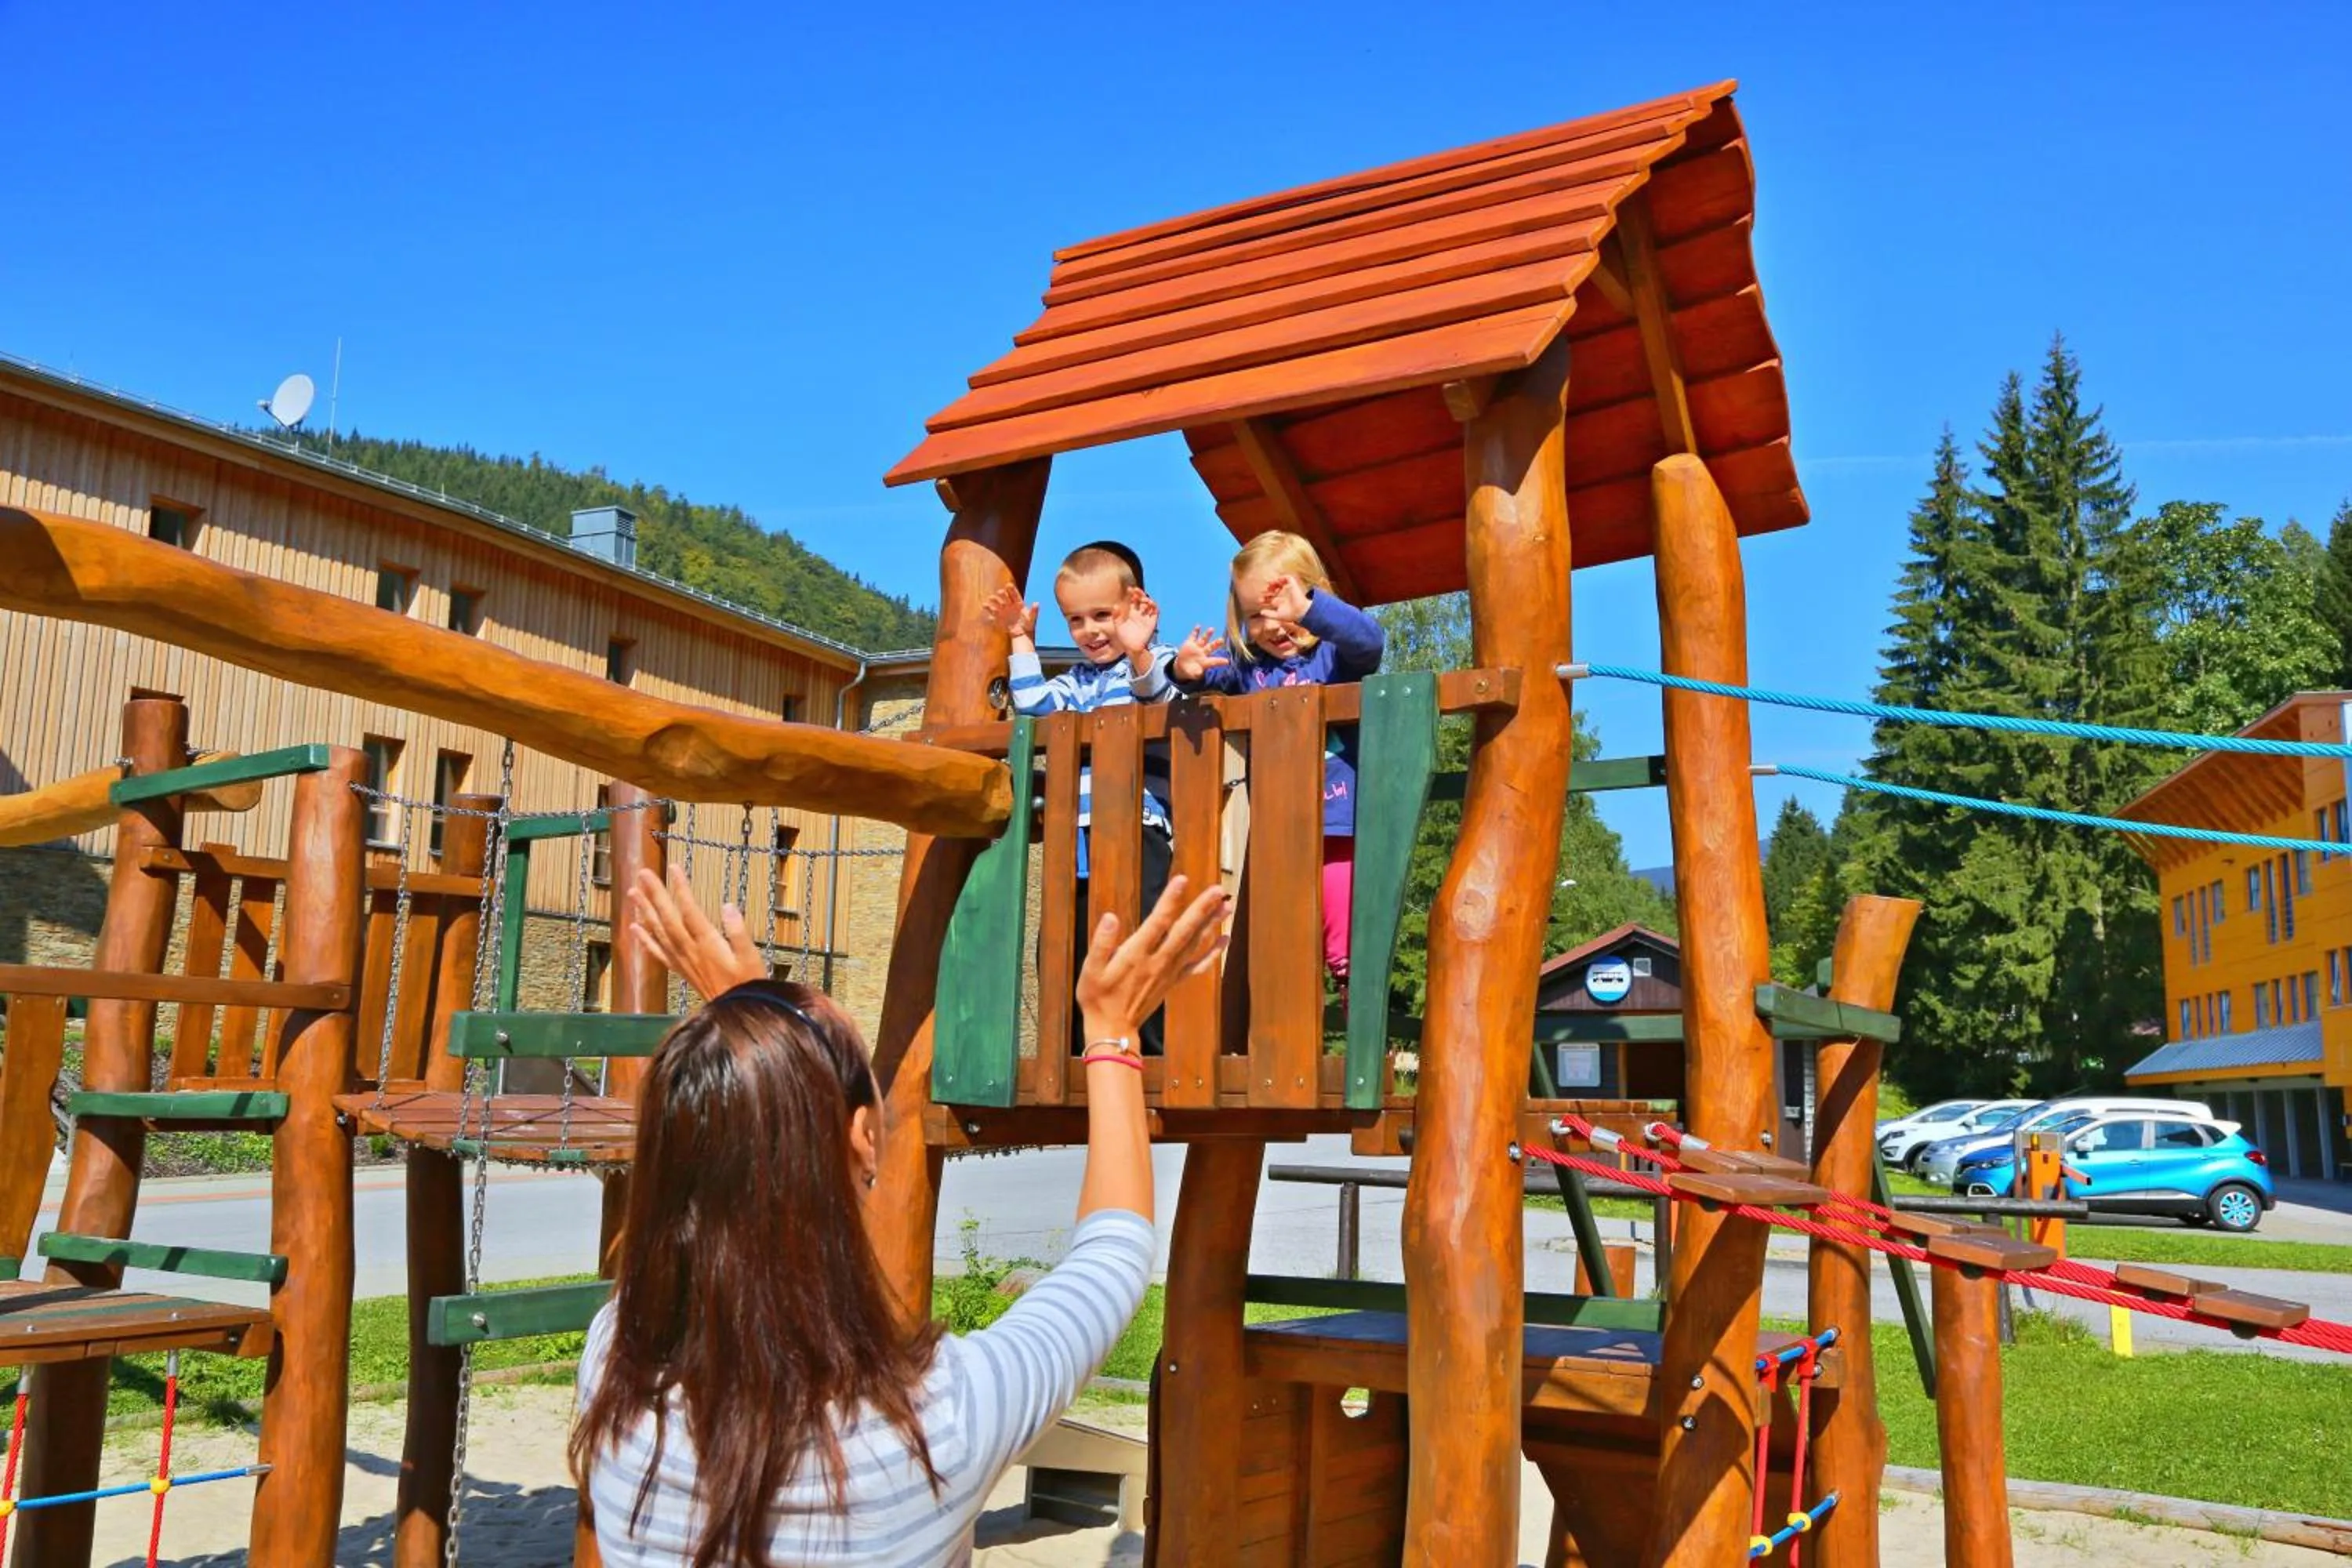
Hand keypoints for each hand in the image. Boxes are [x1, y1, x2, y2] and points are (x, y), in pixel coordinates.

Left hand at [624, 866, 765, 1000]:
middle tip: (642, 873)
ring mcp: (682, 960)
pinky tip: (635, 929)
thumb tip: (727, 906)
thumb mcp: (751, 956)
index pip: (689, 910)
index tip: (672, 868)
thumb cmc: (748, 984)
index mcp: (708, 943)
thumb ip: (738, 931)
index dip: (680, 888)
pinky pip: (658, 952)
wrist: (735, 1014)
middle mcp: (690, 950)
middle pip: (668, 917)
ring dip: (644, 911)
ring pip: (659, 932)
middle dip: (655, 894)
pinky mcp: (680, 969)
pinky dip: (645, 940)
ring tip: (632, 894)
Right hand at [984, 583, 1038, 641]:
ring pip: (998, 603)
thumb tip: (1037, 603)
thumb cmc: (1028, 626)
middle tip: (1000, 592)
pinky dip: (989, 610)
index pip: (1014, 595)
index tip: (1008, 585)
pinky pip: (993, 613)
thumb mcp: (1032, 619)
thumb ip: (1034, 611)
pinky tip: (985, 606)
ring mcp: (1004, 611)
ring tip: (990, 598)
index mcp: (1018, 603)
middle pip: (1005, 597)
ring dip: (994, 600)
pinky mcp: (999, 617)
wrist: (1021, 635)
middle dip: (1002, 594)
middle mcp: (1010, 605)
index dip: (1011, 590)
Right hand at [1074, 875, 1228, 1036]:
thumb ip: (1101, 943)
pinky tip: (1225, 941)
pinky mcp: (1174, 981)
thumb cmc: (1097, 998)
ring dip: (1211, 925)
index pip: (1158, 922)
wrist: (1113, 1030)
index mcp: (1136, 954)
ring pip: (1194, 945)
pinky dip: (1213, 954)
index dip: (1170, 900)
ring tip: (1226, 906)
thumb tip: (1110, 917)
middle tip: (1217, 891)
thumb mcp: (1090, 970)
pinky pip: (1198, 966)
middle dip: (1201, 909)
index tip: (1182, 880)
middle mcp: (1158, 961)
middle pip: (1184, 931)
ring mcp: (1169, 972)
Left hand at [1113, 587, 1158, 658]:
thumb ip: (1116, 616)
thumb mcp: (1117, 626)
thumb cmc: (1123, 637)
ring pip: (1149, 603)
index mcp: (1130, 612)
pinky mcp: (1152, 621)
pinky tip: (1150, 604)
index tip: (1129, 589)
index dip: (1132, 593)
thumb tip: (1115, 606)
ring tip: (1143, 599)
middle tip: (1136, 591)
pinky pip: (1155, 611)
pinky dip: (1154, 606)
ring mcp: (1146, 616)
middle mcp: (1139, 612)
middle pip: (1141, 599)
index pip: (1132, 599)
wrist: (1132, 647)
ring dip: (1147, 599)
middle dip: (1139, 594)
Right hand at [1171, 625, 1229, 682]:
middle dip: (1216, 644)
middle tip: (1222, 640)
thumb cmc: (1191, 671)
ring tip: (1211, 629)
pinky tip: (1198, 626)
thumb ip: (1196, 673)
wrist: (1182, 666)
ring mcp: (1197, 647)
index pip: (1214, 661)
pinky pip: (1193, 636)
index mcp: (1205, 662)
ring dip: (1207, 635)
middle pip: (1211, 647)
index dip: (1220, 661)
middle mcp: (1203, 653)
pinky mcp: (1190, 643)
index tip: (1227, 661)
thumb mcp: (1193, 674)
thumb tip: (1199, 674)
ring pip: (1203, 640)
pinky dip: (1195, 631)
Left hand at [1258, 573, 1311, 625]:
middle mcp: (1283, 595)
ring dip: (1273, 583)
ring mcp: (1288, 590)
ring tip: (1269, 585)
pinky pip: (1287, 578)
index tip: (1259, 600)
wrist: (1301, 612)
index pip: (1269, 598)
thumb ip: (1269, 614)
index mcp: (1279, 602)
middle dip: (1267, 590)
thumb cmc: (1291, 615)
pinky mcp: (1293, 585)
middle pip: (1272, 589)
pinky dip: (1282, 578)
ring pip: (1278, 582)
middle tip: (1262, 592)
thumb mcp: (1278, 616)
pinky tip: (1277, 581)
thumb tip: (1261, 612)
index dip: (1264, 598)